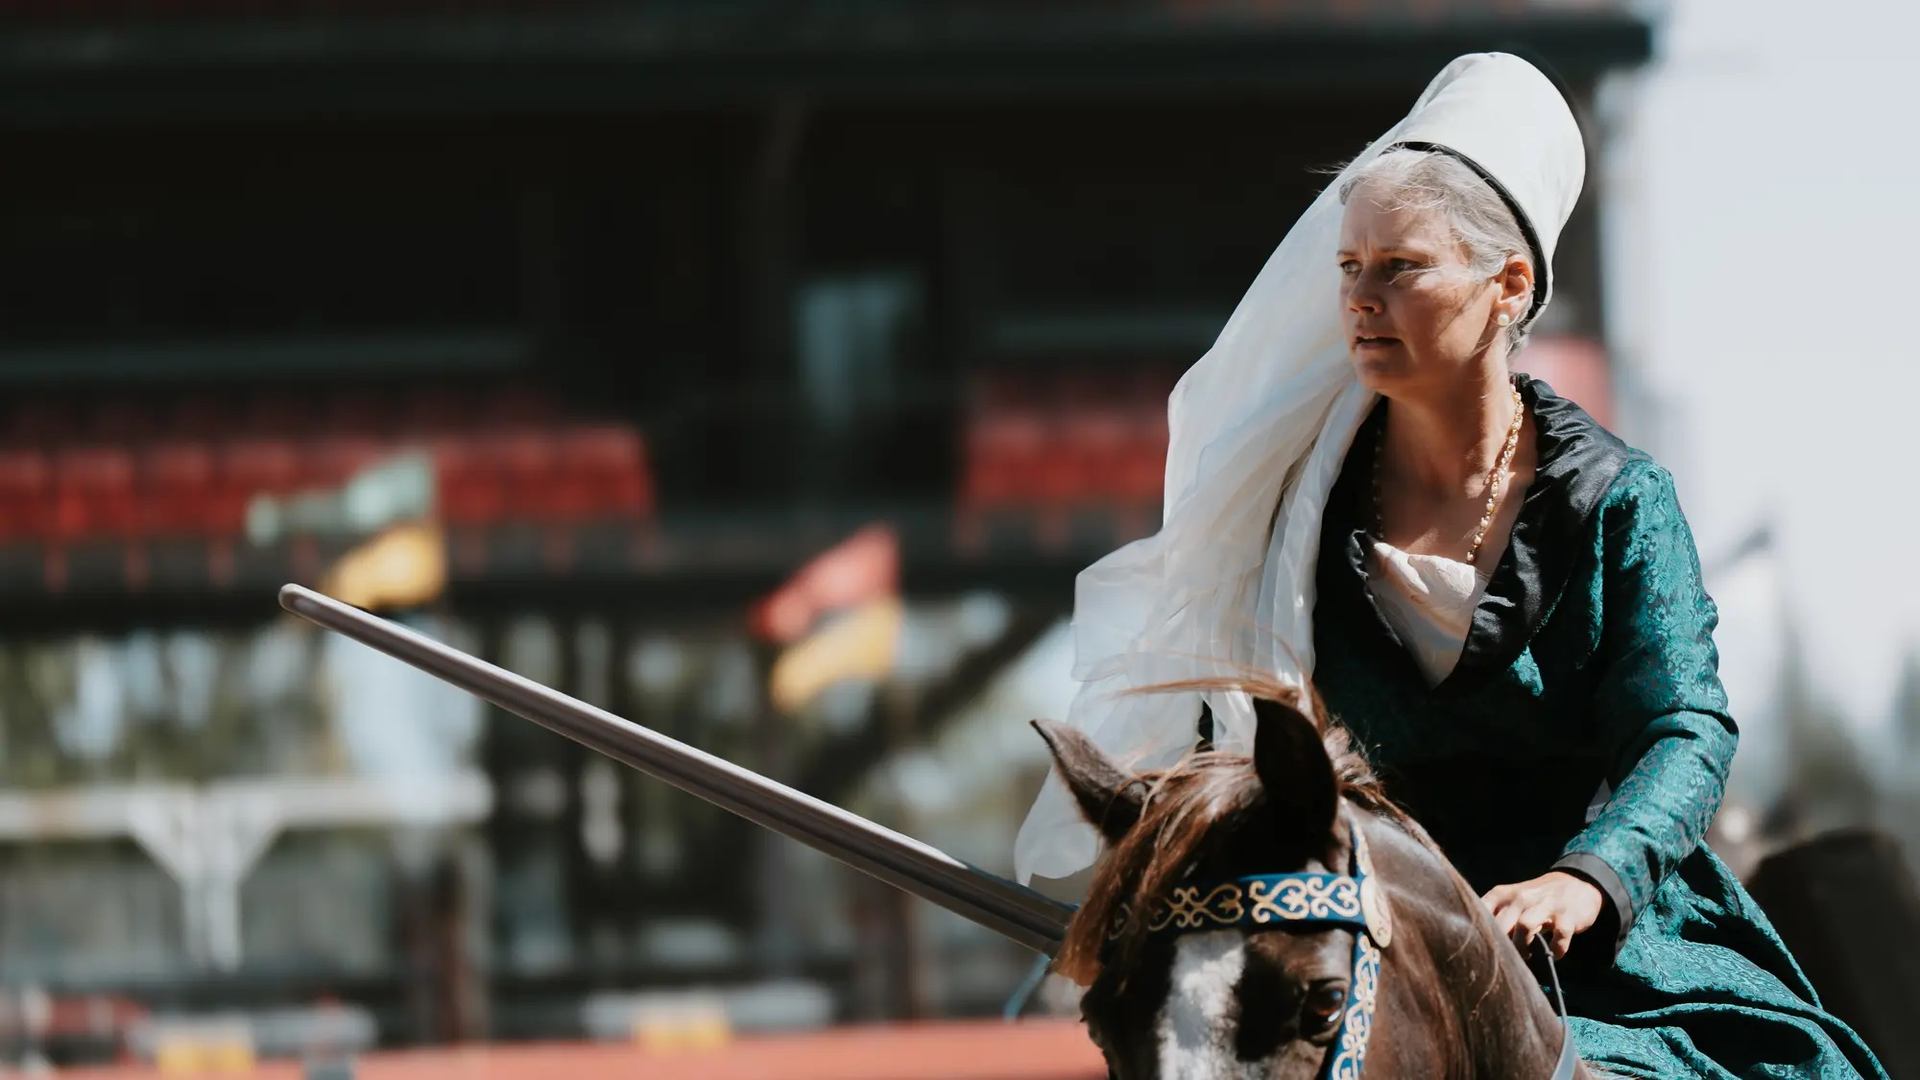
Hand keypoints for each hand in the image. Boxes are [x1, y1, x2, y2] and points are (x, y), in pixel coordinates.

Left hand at [1480, 871, 1603, 959]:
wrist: (1576, 882)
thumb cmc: (1538, 897)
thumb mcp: (1513, 900)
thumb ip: (1496, 915)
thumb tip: (1478, 940)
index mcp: (1503, 894)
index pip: (1481, 912)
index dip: (1478, 933)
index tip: (1480, 948)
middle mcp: (1521, 897)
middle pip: (1501, 924)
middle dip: (1501, 947)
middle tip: (1506, 960)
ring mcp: (1545, 905)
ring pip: (1524, 927)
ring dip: (1523, 948)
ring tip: (1527, 955)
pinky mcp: (1567, 916)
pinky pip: (1558, 937)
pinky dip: (1556, 950)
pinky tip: (1554, 953)